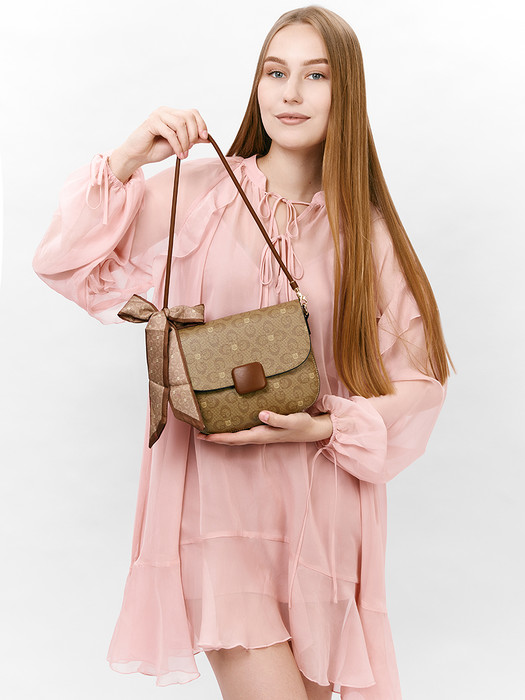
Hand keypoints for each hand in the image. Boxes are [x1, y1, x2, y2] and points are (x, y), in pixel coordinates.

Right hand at [111, 106, 208, 175]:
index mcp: (173, 114)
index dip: (201, 124)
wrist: (138, 155)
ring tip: (184, 154)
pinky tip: (179, 154)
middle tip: (190, 148)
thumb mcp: (179, 144)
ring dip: (185, 141)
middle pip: (188, 116)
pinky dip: (177, 145)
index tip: (204, 137)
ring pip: (180, 124)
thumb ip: (191, 139)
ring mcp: (158, 115)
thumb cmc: (156, 149)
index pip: (192, 113)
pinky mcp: (152, 122)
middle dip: (193, 134)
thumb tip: (207, 138)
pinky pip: (170, 132)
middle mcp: (166, 111)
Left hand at [195, 411, 332, 445]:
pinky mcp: (263, 430)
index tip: (204, 436)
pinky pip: (243, 432)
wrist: (311, 430)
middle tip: (197, 434)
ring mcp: (260, 434)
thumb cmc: (301, 425)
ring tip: (207, 430)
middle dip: (214, 438)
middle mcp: (258, 436)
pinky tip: (228, 424)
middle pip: (231, 440)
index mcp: (261, 435)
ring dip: (221, 435)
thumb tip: (260, 415)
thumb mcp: (291, 420)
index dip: (218, 437)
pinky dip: (232, 430)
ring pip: (236, 437)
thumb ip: (276, 418)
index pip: (235, 438)